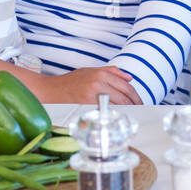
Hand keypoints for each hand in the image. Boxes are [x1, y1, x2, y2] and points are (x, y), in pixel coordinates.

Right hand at [26, 66, 141, 104]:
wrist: (50, 91)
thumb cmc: (70, 82)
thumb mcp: (90, 71)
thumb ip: (111, 72)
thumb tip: (129, 78)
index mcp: (100, 73)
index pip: (126, 86)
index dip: (136, 96)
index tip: (140, 102)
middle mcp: (97, 83)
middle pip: (124, 97)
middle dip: (134, 105)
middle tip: (139, 111)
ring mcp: (91, 96)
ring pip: (117, 106)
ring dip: (126, 111)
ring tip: (131, 115)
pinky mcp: (86, 107)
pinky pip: (105, 112)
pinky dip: (113, 115)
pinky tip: (116, 118)